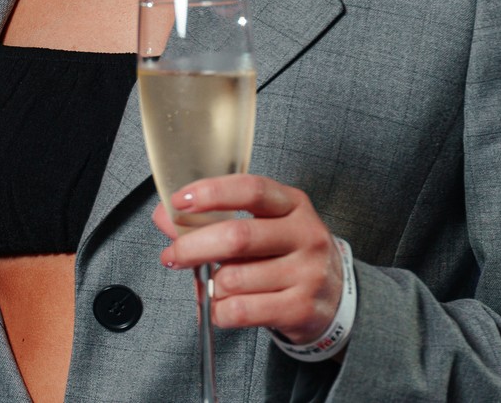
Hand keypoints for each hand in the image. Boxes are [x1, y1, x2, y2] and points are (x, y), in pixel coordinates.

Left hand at [151, 174, 344, 345]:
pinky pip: (242, 310)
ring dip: (210, 285)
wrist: (334, 298)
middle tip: (172, 256)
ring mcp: (307, 273)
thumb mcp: (262, 226)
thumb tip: (166, 217)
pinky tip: (221, 307)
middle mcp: (305, 235)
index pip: (250, 190)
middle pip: (237, 237)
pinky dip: (219, 311)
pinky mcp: (302, 308)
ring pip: (234, 279)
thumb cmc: (287, 255)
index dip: (211, 194)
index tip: (180, 202)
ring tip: (212, 285)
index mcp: (292, 204)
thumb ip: (215, 218)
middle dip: (192, 247)